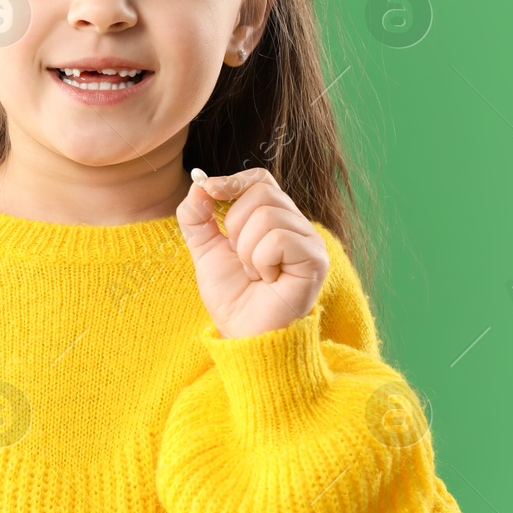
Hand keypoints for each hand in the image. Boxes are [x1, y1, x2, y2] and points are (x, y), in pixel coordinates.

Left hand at [176, 167, 329, 339]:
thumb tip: (198, 184)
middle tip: (240, 258)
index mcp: (273, 219)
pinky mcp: (315, 259)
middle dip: (234, 226)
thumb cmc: (232, 296)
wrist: (244, 333)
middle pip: (261, 192)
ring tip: (254, 273)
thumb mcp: (205, 251)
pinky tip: (268, 280)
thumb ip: (197, 218)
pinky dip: (260, 261)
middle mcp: (296, 225)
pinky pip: (277, 238)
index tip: (209, 190)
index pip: (259, 179)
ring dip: (246, 250)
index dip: (232, 181)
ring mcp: (309, 241)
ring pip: (267, 215)